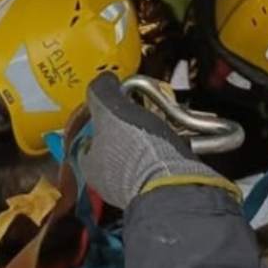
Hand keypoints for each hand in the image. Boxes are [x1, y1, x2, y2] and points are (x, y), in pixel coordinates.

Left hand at [79, 74, 223, 209]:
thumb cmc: (135, 148)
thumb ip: (102, 92)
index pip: (88, 138)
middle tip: (143, 107)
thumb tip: (104, 80)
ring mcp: (138, 187)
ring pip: (141, 152)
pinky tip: (179, 135)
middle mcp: (111, 181)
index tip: (114, 103)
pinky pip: (163, 160)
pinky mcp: (164, 188)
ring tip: (166, 117)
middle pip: (117, 144)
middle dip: (130, 125)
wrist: (174, 184)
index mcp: (91, 164)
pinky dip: (170, 147)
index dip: (100, 117)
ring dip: (153, 135)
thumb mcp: (111, 110)